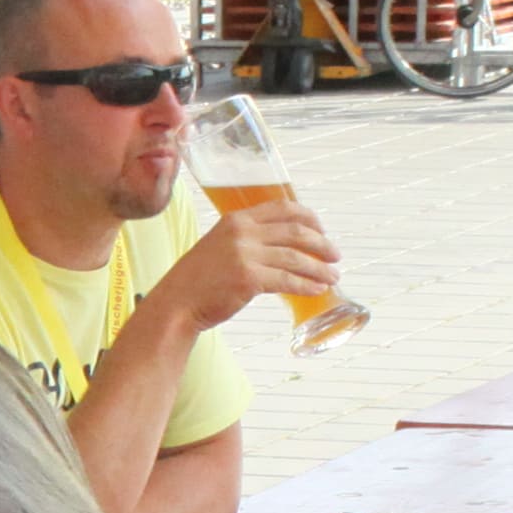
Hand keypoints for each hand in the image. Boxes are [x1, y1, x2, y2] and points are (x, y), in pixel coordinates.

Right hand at [159, 199, 334, 332]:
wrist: (176, 304)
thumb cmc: (197, 281)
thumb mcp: (219, 247)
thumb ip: (246, 240)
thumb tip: (283, 249)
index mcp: (236, 220)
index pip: (284, 209)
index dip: (310, 218)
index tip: (322, 231)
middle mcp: (242, 232)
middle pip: (296, 232)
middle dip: (322, 244)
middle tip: (335, 256)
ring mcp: (245, 255)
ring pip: (296, 258)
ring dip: (320, 268)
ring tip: (333, 277)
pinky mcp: (249, 279)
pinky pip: (288, 281)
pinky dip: (307, 285)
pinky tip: (317, 290)